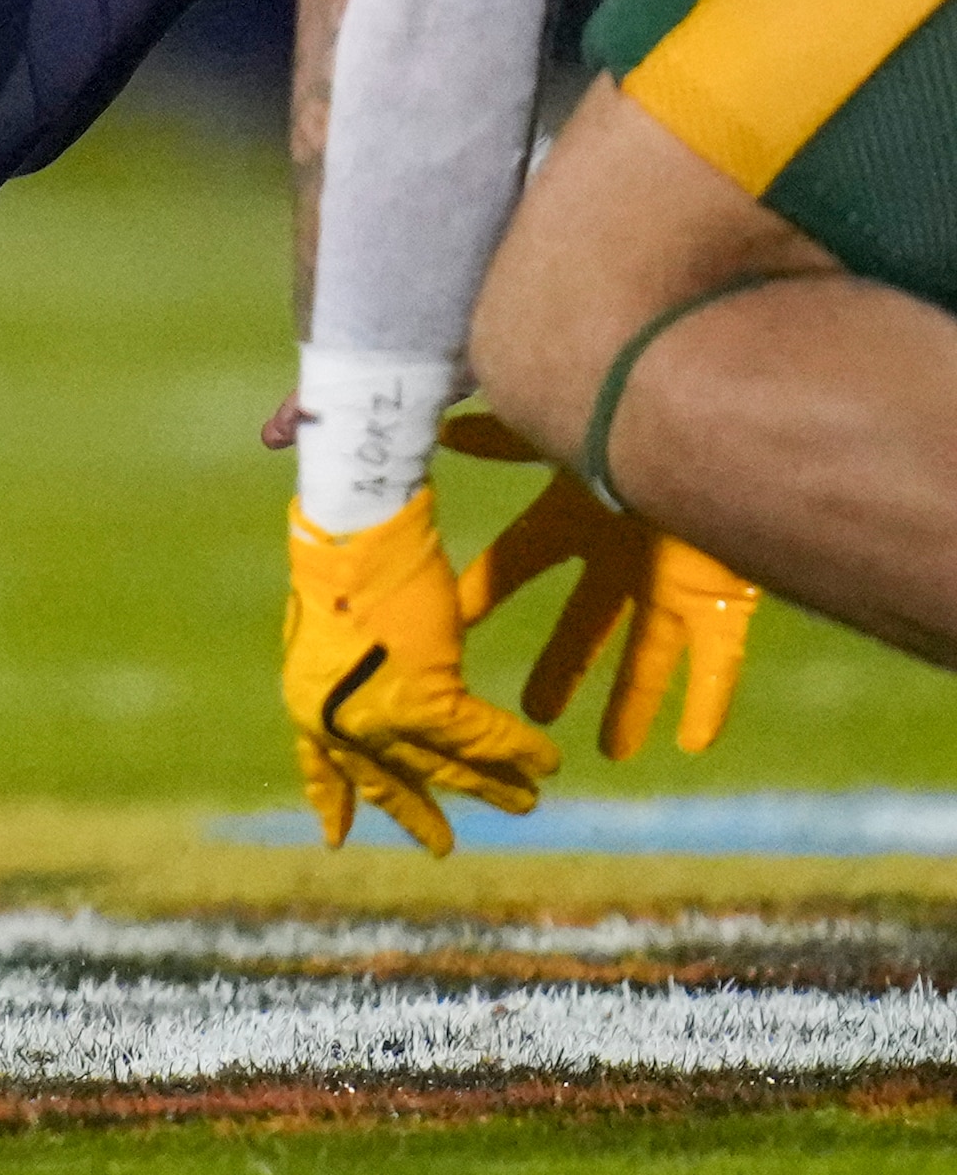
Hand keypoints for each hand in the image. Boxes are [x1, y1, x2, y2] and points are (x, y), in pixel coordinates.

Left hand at [283, 491, 556, 853]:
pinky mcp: (428, 700)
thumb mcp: (322, 633)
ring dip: (490, 786)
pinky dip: (517, 750)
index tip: (335, 838)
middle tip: (442, 849)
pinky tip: (546, 762)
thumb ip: (340, 673)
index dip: (333, 801)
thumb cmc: (337, 565)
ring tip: (525, 804)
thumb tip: (365, 684)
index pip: (322, 765)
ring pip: (447, 764)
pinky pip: (483, 736)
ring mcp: (381, 716)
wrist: (351, 535)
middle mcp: (337, 721)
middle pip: (389, 778)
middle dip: (419, 814)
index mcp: (307, 700)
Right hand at [447, 418, 758, 761]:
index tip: (451, 625)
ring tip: (611, 751)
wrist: (730, 429)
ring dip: (628, 703)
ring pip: (647, 658)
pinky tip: (694, 743)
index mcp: (578, 519)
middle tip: (533, 715)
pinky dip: (706, 703)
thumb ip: (506, 437)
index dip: (484, 591)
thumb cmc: (637, 422)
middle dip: (559, 670)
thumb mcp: (560, 432)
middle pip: (583, 627)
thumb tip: (444, 427)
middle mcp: (622, 561)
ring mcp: (673, 586)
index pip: (517, 561)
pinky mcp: (722, 603)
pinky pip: (716, 665)